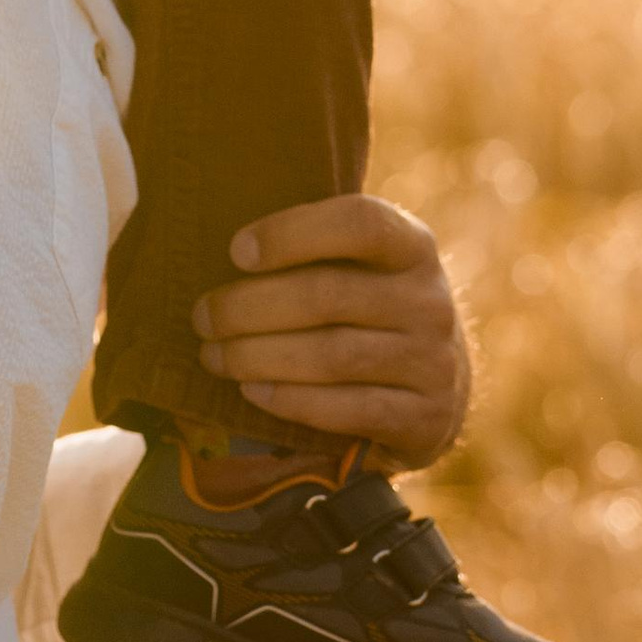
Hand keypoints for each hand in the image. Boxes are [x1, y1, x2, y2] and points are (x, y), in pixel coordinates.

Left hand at [192, 196, 471, 471]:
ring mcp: (435, 362)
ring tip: (214, 355)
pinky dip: (292, 400)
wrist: (438, 380)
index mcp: (413, 244)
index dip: (293, 233)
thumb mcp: (360, 264)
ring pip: (333, 356)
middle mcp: (431, 300)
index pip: (360, 223)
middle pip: (329, 296)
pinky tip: (252, 391)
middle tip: (202, 317)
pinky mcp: (427, 419)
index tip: (236, 252)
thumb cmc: (369, 304)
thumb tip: (227, 252)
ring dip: (259, 357)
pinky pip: (349, 410)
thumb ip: (312, 248)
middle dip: (250, 307)